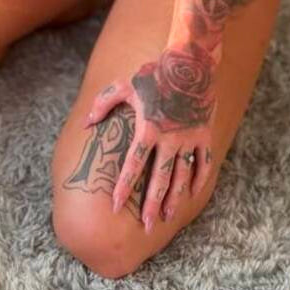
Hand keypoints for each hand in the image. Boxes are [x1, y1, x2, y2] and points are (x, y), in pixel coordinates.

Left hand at [83, 41, 217, 232]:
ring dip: (173, 198)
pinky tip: (192, 194)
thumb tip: (85, 123)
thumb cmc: (154, 73)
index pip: (133, 164)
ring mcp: (188, 138)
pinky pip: (203, 162)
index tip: (116, 206)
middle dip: (151, 204)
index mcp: (147, 128)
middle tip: (146, 227)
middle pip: (158, 178)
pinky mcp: (203, 135)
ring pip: (181, 175)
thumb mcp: (125, 85)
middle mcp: (168, 138)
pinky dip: (199, 179)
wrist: (190, 63)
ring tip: (166, 217)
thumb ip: (103, 104)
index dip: (124, 186)